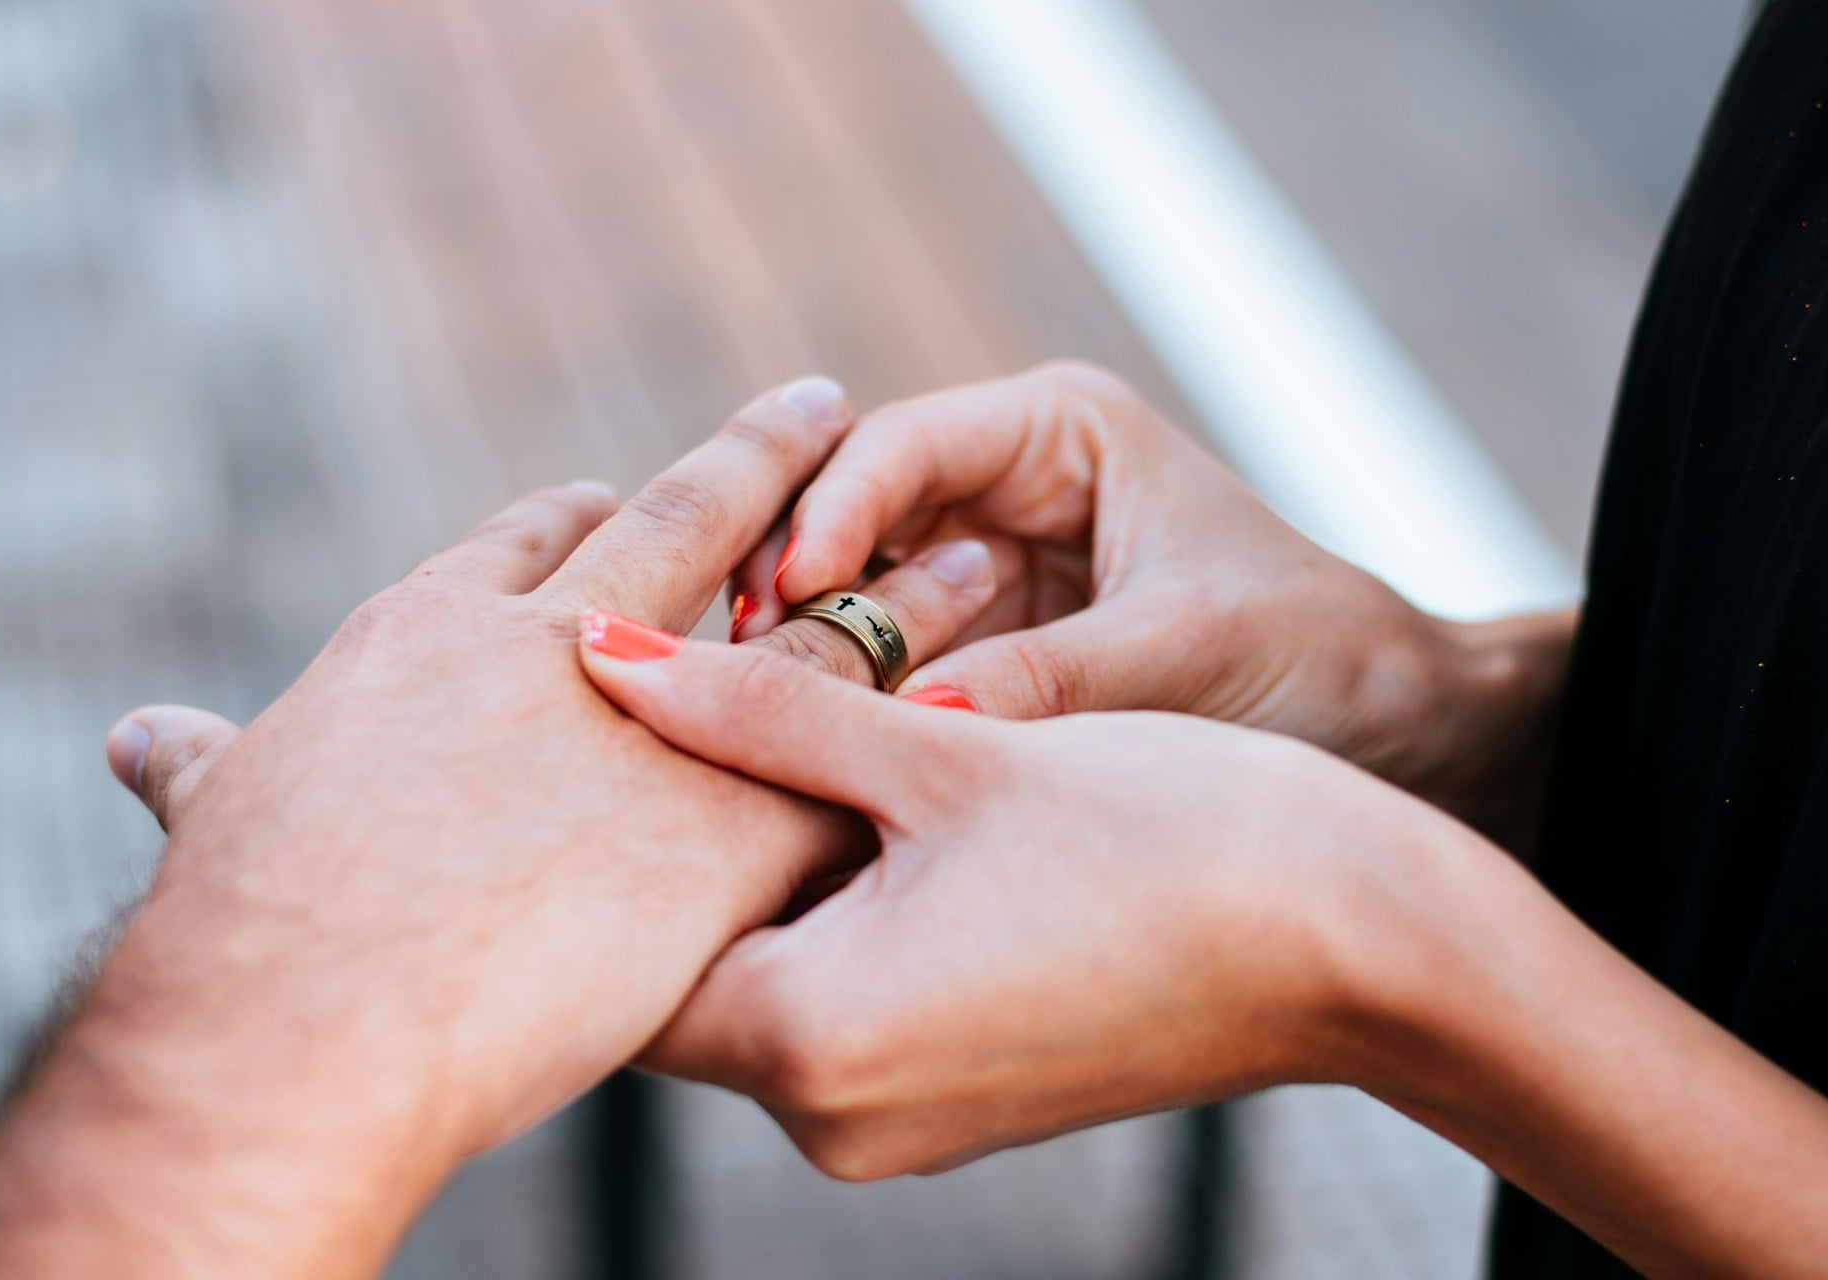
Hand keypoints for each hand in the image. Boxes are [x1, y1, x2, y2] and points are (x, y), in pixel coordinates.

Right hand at [0, 378, 998, 1279]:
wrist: (313, 1004)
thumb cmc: (246, 926)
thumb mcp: (219, 818)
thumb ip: (208, 768)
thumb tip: (141, 741)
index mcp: (436, 632)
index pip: (530, 541)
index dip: (586, 514)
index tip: (622, 491)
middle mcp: (557, 645)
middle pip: (684, 526)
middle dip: (764, 466)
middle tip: (826, 407)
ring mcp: (655, 724)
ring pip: (805, 623)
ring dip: (888, 583)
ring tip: (969, 542)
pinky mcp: (730, 823)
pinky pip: (848, 759)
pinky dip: (914, 724)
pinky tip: (980, 703)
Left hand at [575, 625, 1470, 1178]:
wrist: (1363, 942)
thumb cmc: (1175, 837)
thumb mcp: (949, 749)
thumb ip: (761, 704)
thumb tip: (606, 652)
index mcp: (812, 1045)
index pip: (622, 940)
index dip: (610, 810)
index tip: (620, 705)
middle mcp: (835, 1121)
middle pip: (690, 960)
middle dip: (690, 828)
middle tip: (698, 688)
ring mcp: (896, 1125)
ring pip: (768, 974)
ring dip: (773, 859)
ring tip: (792, 725)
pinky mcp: (951, 1104)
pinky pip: (841, 1003)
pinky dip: (838, 907)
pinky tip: (877, 804)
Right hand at [731, 362, 1574, 843]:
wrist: (1401, 736)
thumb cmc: (1319, 656)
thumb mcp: (1183, 653)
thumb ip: (1046, 683)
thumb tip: (908, 727)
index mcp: (1055, 435)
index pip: (901, 447)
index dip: (832, 511)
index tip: (786, 590)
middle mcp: (1002, 494)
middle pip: (849, 519)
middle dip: (791, 585)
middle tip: (734, 662)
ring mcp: (982, 580)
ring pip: (853, 601)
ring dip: (810, 653)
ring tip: (753, 714)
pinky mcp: (982, 661)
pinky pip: (891, 675)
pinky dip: (853, 709)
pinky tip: (809, 757)